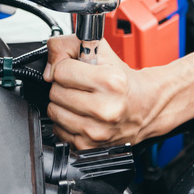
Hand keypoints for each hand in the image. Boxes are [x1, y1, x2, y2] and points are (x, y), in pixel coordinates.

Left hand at [43, 35, 162, 148]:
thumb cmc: (122, 80)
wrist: (144, 107)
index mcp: (111, 82)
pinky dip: (66, 122)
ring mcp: (97, 131)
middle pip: (55, 92)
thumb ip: (67, 46)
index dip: (65, 67)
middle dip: (63, 86)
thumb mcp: (99, 51)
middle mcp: (106, 110)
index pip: (61, 71)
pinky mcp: (88, 146)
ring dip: (62, 104)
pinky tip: (81, 116)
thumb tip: (49, 70)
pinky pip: (58, 130)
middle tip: (80, 86)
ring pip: (53, 112)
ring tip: (80, 100)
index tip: (76, 70)